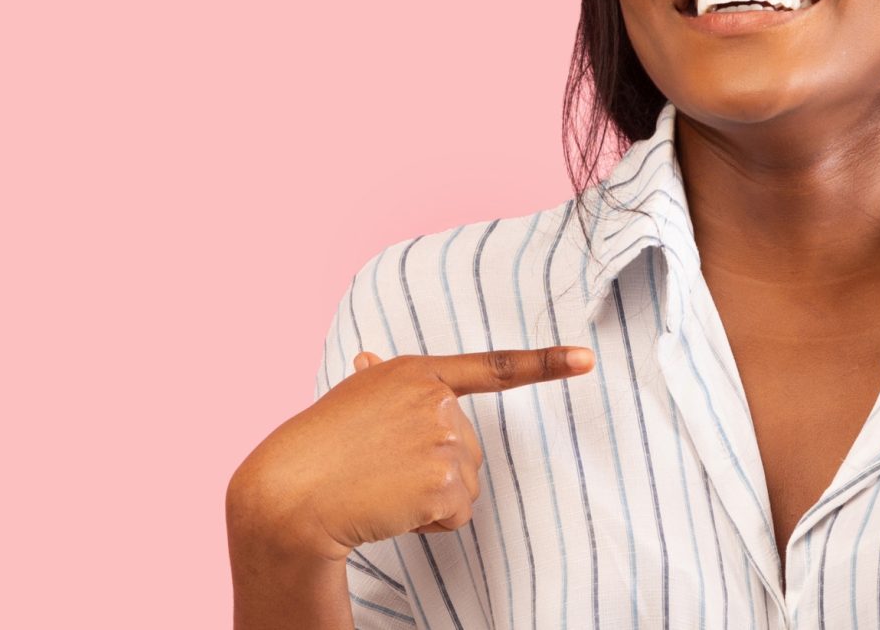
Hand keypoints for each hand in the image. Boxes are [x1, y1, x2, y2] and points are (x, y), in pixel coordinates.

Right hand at [226, 346, 595, 563]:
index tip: (587, 359)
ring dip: (430, 499)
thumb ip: (377, 385)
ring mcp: (441, 435)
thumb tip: (368, 357)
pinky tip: (391, 509)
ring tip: (382, 489)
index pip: (492, 368)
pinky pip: (457, 513)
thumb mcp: (348, 401)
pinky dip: (429, 522)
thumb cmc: (314, 450)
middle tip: (382, 472)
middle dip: (434, 472)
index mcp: (414, 371)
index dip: (545, 363)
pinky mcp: (443, 477)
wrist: (292, 492)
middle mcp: (435, 397)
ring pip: (465, 484)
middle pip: (469, 449)